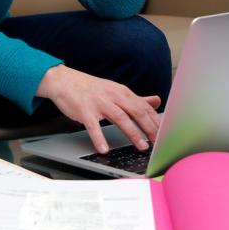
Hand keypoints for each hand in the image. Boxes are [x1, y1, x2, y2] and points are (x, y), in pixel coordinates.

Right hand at [35, 64, 160, 153]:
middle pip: (136, 111)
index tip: (165, 135)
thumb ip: (136, 98)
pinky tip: (104, 149)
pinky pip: (93, 126)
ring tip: (141, 146)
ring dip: (132, 133)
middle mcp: (112, 96)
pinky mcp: (84, 111)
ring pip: (119, 117)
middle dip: (149, 127)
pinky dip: (99, 138)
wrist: (63, 80)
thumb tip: (156, 100)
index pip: (144, 107)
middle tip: (158, 142)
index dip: (156, 121)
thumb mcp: (115, 90)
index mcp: (122, 92)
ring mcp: (98, 103)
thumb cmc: (90, 88)